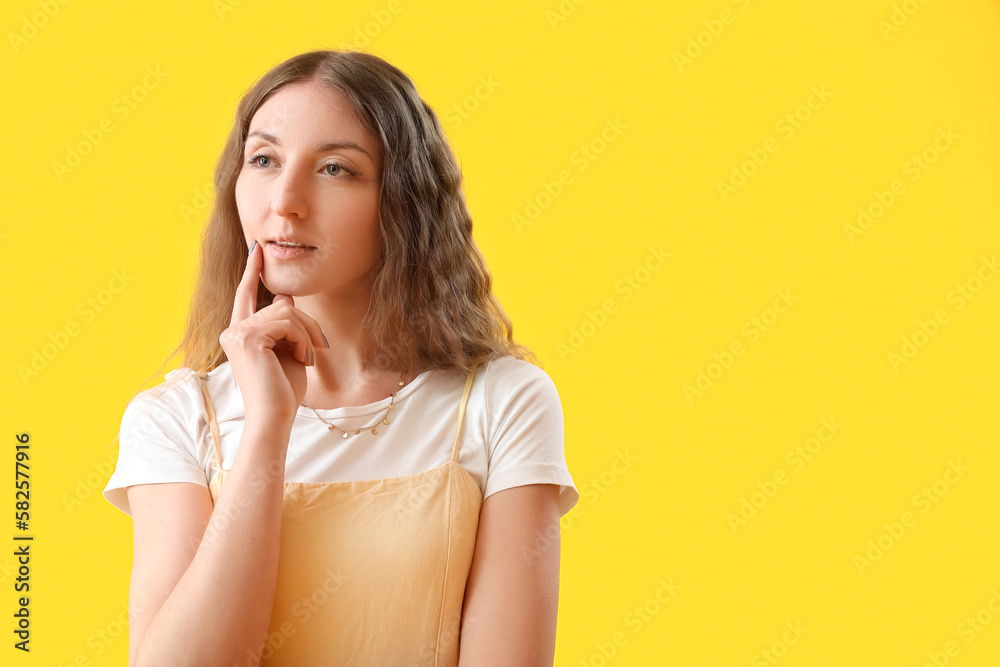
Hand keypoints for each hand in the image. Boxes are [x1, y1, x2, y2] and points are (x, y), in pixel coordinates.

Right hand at [219, 240, 326, 428]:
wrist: (274, 417)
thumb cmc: (283, 391)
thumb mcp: (287, 351)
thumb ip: (283, 325)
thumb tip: (284, 297)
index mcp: (240, 334)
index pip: (246, 295)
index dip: (253, 271)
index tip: (257, 249)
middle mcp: (233, 331)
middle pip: (280, 305)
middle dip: (306, 325)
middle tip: (317, 349)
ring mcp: (237, 333)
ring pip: (286, 312)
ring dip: (306, 335)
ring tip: (306, 357)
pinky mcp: (247, 338)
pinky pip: (287, 322)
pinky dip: (302, 340)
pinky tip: (301, 358)